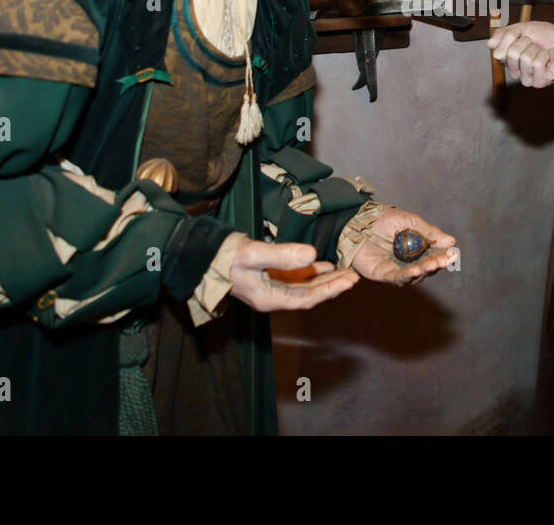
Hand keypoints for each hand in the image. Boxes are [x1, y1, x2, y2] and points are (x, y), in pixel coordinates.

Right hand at [228, 236, 358, 311]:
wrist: (198, 256)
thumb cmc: (222, 257)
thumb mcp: (253, 255)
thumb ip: (282, 256)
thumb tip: (312, 255)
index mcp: (268, 299)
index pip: (307, 299)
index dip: (330, 290)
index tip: (350, 281)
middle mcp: (270, 298)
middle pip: (308, 295)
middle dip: (332, 286)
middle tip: (354, 276)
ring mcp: (268, 289)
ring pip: (302, 287)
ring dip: (323, 279)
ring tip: (344, 270)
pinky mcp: (265, 278)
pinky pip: (293, 279)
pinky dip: (308, 273)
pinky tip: (321, 264)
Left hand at [351, 207, 457, 285]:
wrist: (357, 220)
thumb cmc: (383, 218)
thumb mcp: (410, 221)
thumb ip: (429, 232)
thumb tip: (452, 242)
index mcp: (417, 248)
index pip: (434, 256)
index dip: (444, 257)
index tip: (453, 255)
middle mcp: (408, 261)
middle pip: (426, 268)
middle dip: (435, 265)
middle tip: (442, 261)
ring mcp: (396, 269)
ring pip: (414, 276)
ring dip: (424, 271)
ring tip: (431, 265)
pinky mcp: (382, 274)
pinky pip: (396, 278)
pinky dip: (407, 276)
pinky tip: (415, 271)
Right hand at [488, 21, 553, 86]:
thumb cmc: (546, 36)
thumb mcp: (522, 28)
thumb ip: (504, 33)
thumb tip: (490, 44)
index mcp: (507, 59)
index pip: (497, 51)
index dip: (511, 37)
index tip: (522, 35)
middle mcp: (514, 71)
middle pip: (511, 54)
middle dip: (526, 42)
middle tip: (534, 43)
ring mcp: (526, 78)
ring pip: (525, 58)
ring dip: (537, 49)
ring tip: (542, 51)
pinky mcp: (539, 82)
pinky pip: (537, 64)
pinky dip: (544, 56)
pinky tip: (547, 59)